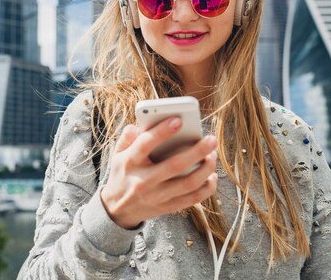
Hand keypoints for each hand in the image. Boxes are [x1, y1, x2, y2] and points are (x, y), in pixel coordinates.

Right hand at [99, 117, 218, 228]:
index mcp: (130, 162)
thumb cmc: (122, 174)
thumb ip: (127, 138)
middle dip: (197, 151)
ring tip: (213, 154)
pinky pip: (193, 199)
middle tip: (211, 139)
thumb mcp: (117, 154)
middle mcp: (144, 180)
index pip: (145, 144)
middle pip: (175, 165)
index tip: (178, 120)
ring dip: (206, 168)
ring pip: (188, 183)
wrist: (117, 210)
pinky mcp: (167, 207)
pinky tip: (212, 176)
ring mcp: (157, 196)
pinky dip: (207, 188)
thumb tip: (137, 126)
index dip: (162, 131)